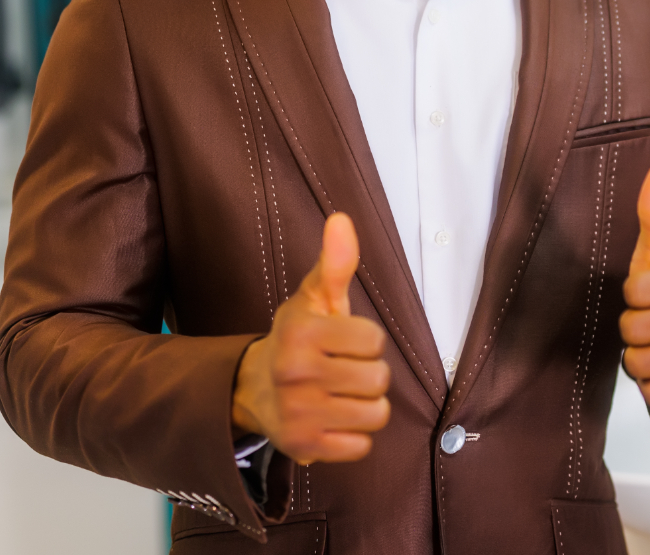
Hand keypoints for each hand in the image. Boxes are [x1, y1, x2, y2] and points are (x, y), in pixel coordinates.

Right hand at [232, 213, 390, 462]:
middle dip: (368, 373)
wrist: (254, 388)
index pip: (374, 341)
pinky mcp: (304, 447)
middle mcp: (295, 374)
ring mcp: (298, 414)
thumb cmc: (298, 339)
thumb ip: (335, 262)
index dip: (366, 341)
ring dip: (365, 404)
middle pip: (378, 379)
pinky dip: (355, 435)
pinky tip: (334, 418)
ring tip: (340, 393)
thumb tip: (342, 220)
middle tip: (342, 369)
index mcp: (301, 333)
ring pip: (375, 413)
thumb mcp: (314, 298)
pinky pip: (362, 446)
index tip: (345, 342)